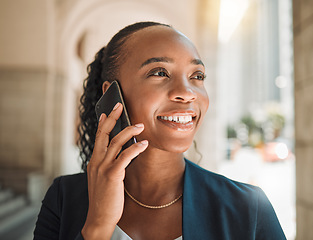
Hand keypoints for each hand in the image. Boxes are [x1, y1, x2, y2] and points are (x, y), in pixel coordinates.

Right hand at [81, 103, 147, 238]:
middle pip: (103, 133)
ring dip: (129, 131)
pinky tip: (144, 145)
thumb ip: (109, 165)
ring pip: (115, 142)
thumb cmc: (104, 198)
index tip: (108, 111)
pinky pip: (124, 156)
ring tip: (141, 125)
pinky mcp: (112, 175)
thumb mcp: (103, 178)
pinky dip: (135, 148)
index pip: (98, 137)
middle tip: (120, 106)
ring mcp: (103, 168)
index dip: (103, 123)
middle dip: (112, 118)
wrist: (99, 218)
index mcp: (94, 161)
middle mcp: (96, 161)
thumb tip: (120, 155)